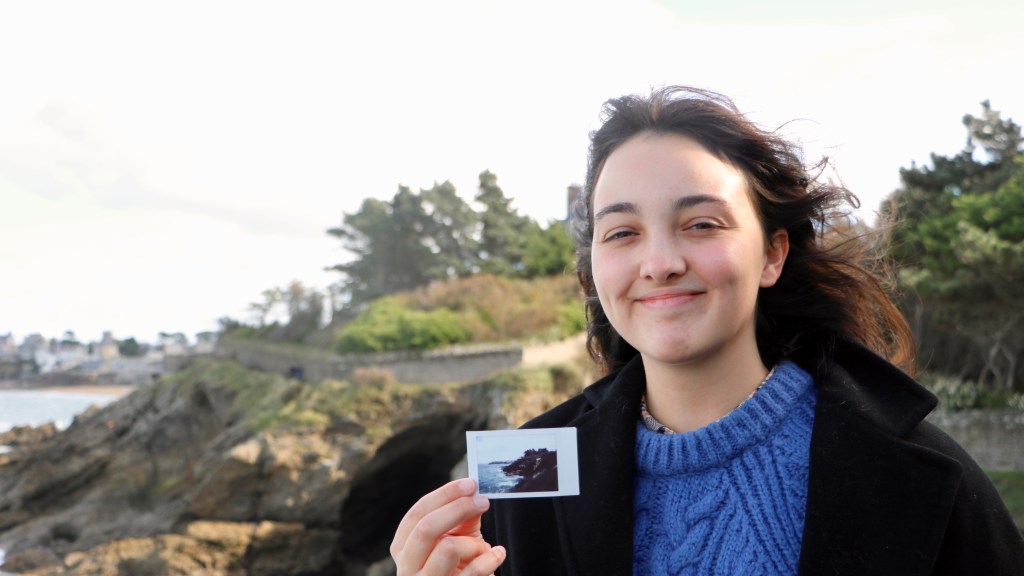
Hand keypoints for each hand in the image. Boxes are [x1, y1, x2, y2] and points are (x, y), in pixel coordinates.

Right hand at [391, 478, 505, 575]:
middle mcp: (407, 568)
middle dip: (457, 509)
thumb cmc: (457, 565)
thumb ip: (460, 518)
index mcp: (403, 548)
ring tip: (483, 547)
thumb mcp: (456, 538)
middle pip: (426, 528)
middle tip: (482, 501)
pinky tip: (497, 554)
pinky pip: (473, 570)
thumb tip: (472, 493)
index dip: (444, 495)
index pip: (417, 514)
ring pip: (448, 548)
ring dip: (473, 542)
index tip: (469, 484)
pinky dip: (490, 558)